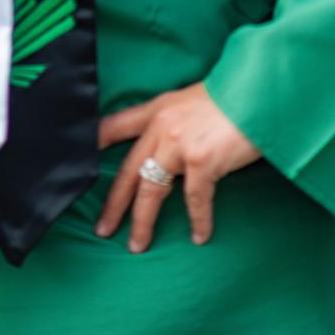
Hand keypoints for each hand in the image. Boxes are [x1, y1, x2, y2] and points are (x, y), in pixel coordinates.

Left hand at [95, 81, 260, 250]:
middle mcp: (162, 127)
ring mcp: (179, 144)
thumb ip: (177, 121)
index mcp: (158, 109)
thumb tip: (171, 146)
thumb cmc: (233, 96)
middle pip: (129, 169)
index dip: (95, 141)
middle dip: (114, 203)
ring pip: (151, 191)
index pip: (117, 124)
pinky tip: (199, 236)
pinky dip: (198, 221)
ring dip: (143, 221)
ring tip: (137, 244)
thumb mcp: (193, 101)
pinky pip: (194, 200)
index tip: (76, 158)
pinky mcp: (201, 161)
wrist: (257, 90)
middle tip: (102, 228)